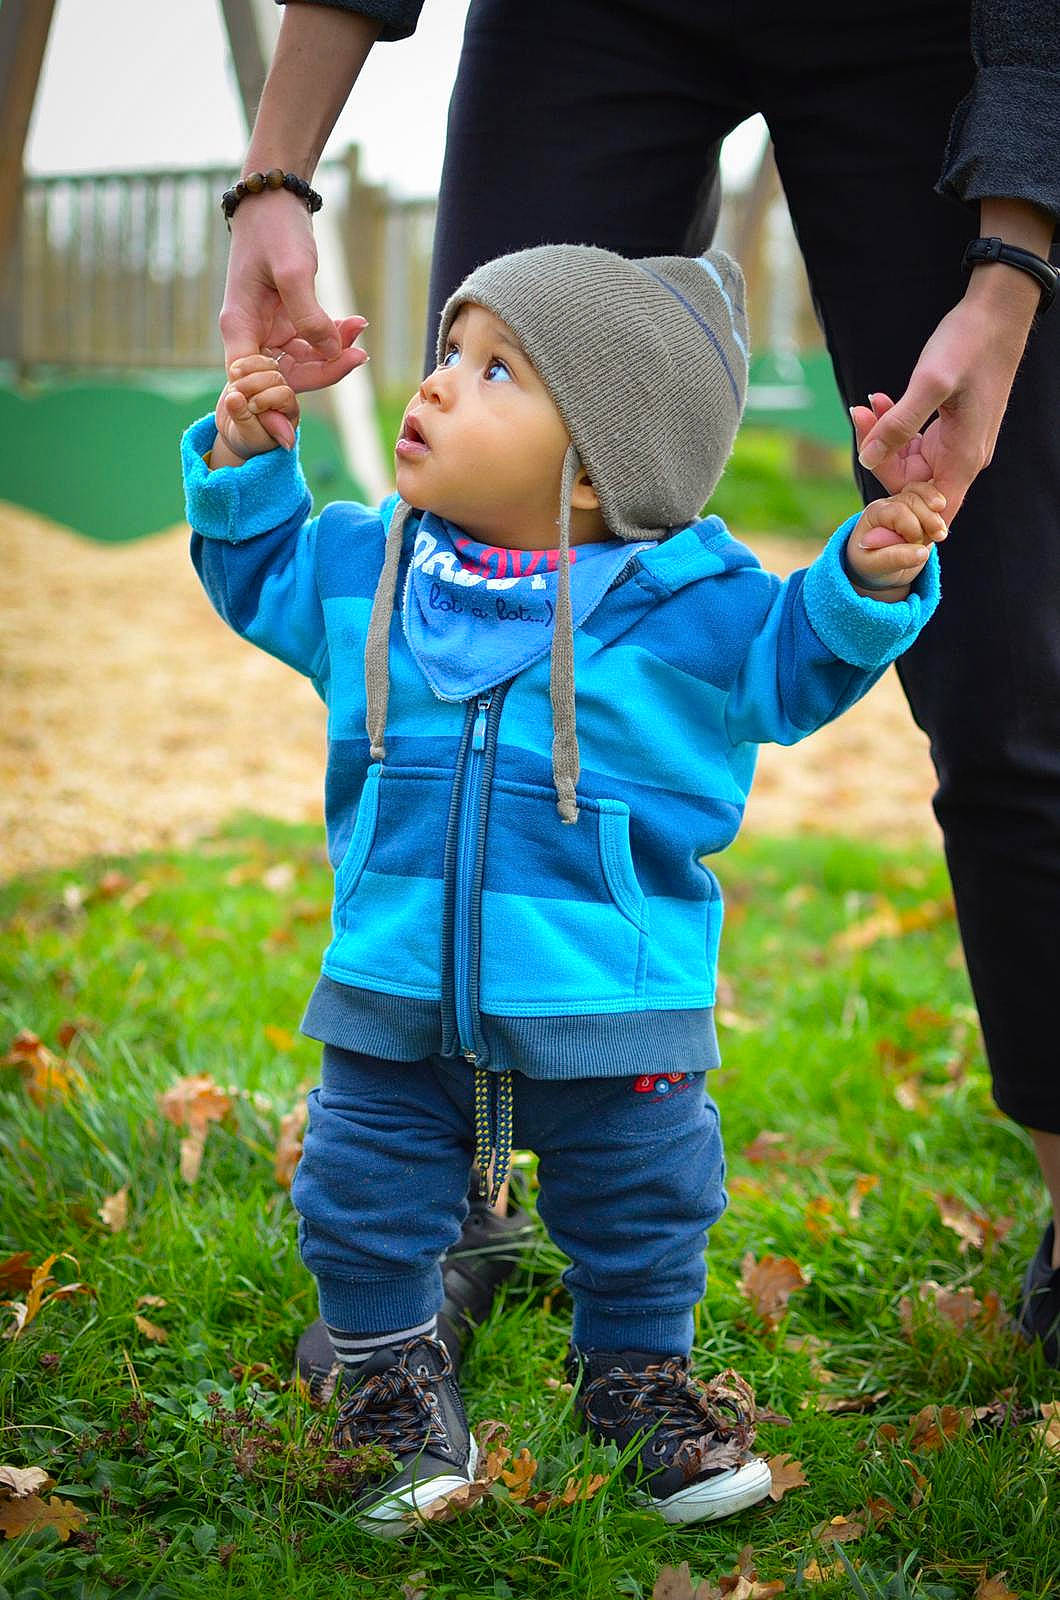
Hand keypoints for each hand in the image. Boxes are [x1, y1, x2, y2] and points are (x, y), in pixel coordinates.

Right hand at [214, 355, 299, 462]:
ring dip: (246, 372)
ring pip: (265, 363)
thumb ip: (241, 417)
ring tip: (233, 386)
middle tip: (236, 395)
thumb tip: (234, 398)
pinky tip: (233, 374)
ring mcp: (271, 378)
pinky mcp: (257, 368)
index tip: (250, 408)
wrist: (237, 428)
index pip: (284, 395)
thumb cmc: (247, 438)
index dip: (265, 399)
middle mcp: (283, 391)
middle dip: (252, 386)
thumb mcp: (246, 434)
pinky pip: (252, 357)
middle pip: (274, 377)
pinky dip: (241, 364)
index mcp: (289, 409)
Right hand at [218, 193, 369, 444]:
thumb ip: (309, 315)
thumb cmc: (275, 230)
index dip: (268, 409)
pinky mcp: (286, 322)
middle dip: (323, 373)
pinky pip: (312, 344)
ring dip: (334, 353)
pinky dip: (333, 338)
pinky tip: (355, 324)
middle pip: (284, 378)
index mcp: (239, 328)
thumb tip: (328, 352)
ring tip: (358, 329)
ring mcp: (269, 331)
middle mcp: (251, 335)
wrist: (275, 199)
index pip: (250, 383)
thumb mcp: (293, 270)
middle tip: (358, 358)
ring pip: (303, 363)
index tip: (290, 433)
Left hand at [845, 483, 947, 597]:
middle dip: (929, 518)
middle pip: (913, 499)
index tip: (915, 545)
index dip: (912, 528)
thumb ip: (895, 559)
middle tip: (939, 538)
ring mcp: (906, 504)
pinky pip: (934, 499)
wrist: (880, 566)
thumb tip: (922, 553)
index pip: (898, 511)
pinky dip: (942, 510)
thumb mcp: (876, 567)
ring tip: (941, 535)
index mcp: (875, 514)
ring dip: (937, 515)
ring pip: (926, 496)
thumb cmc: (872, 565)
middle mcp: (890, 504)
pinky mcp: (921, 509)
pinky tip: (943, 528)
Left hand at [849, 282, 1035, 517]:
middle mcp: (963, 458)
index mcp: (963, 458)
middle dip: (879, 457)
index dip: (900, 519)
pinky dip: (895, 424)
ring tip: (865, 404)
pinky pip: (915, 441)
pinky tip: (879, 398)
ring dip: (883, 436)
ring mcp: (957, 444)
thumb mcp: (930, 383)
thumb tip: (866, 460)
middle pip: (912, 484)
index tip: (868, 505)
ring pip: (909, 461)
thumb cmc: (969, 343)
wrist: (997, 311)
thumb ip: (898, 424)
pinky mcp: (950, 428)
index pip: (930, 511)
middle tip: (858, 415)